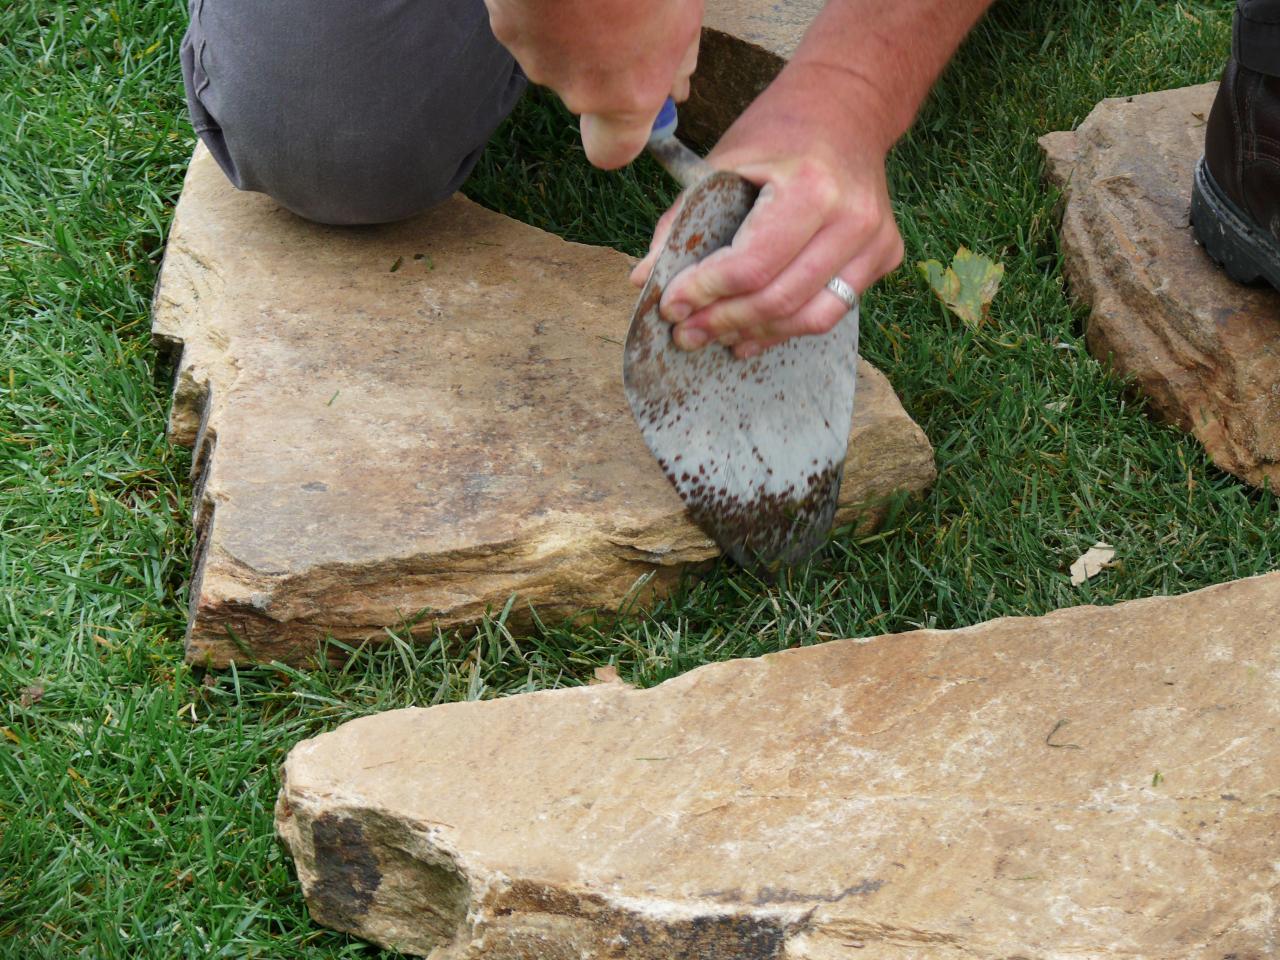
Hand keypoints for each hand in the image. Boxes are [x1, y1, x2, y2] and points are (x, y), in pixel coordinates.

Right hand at [484, 0, 701, 168]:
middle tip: (619, 10)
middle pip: (587, 90)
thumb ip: (679, 55)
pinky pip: (527, 22)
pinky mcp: (504, 23)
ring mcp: (537, 57)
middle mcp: (579, 89)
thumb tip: (677, 84)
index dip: (618, 134)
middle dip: (601, 59)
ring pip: (556, 53)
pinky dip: (541, 4)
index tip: (632, 102)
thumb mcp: (683, 9)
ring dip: (569, 27)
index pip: (612, 152)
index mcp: (629, 93)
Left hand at [630, 63, 904, 357]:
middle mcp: (852, 219)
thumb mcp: (724, 161)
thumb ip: (682, 221)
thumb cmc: (781, 131)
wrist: (850, 106)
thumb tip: (643, 279)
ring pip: (810, 318)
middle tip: (685, 334)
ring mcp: (875, 241)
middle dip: (722, 322)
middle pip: (778, 299)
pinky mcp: (885, 256)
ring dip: (755, 334)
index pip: (750, 265)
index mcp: (811, 188)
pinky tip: (751, 334)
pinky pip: (832, 311)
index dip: (704, 293)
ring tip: (715, 338)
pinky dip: (786, 329)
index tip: (670, 307)